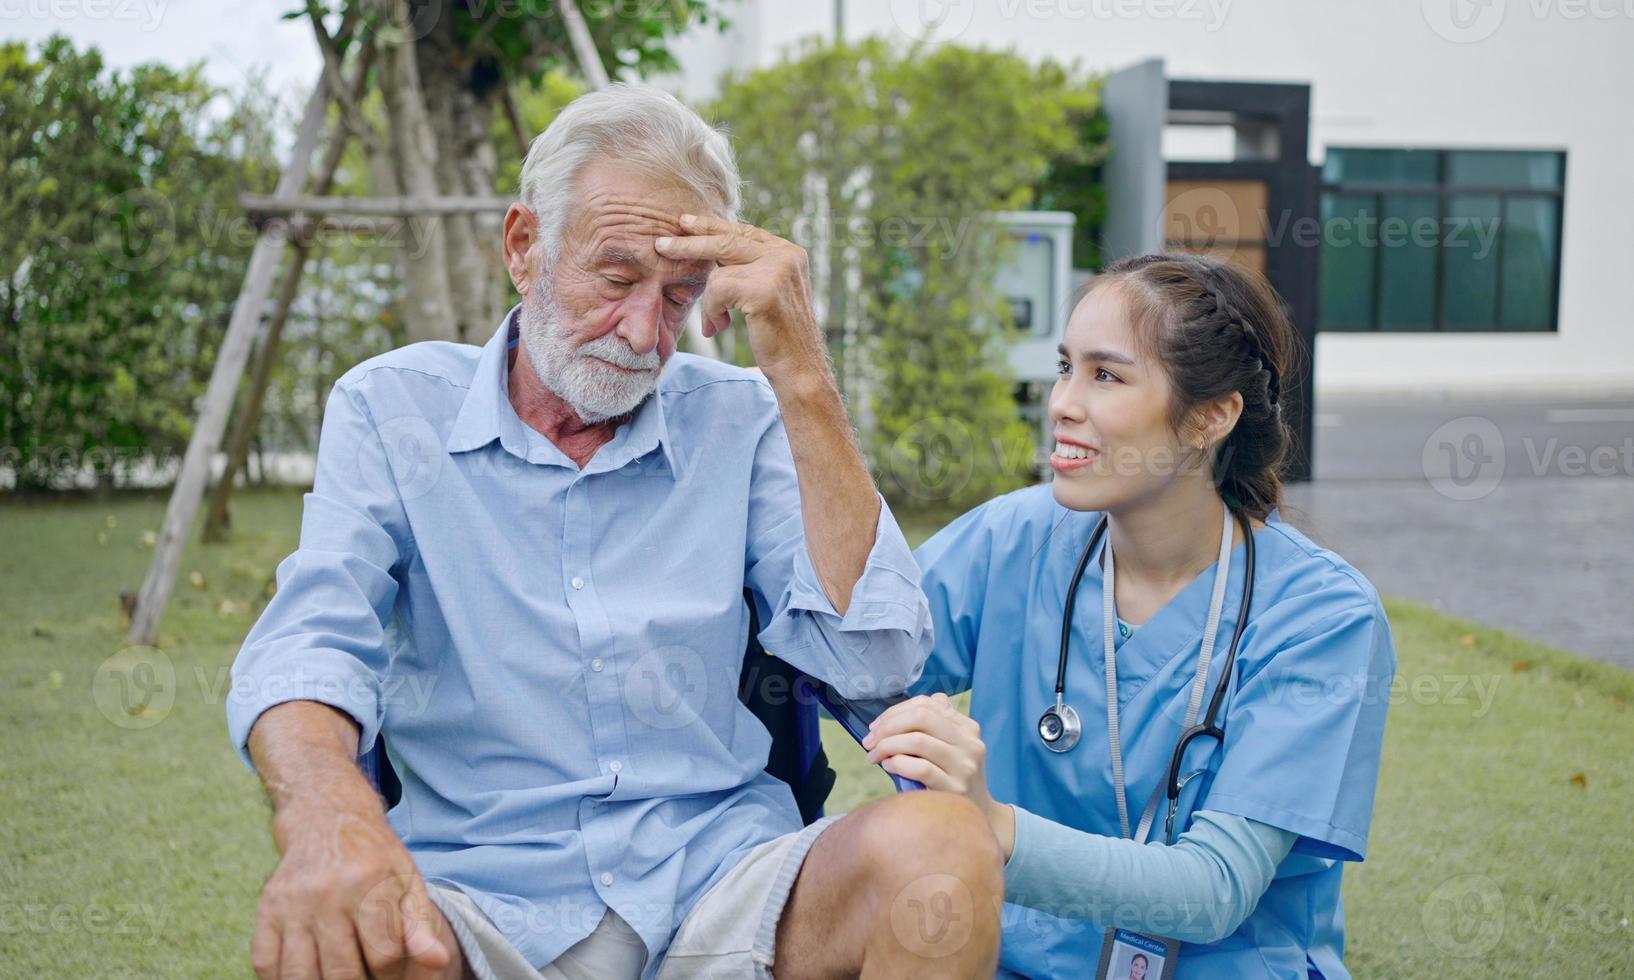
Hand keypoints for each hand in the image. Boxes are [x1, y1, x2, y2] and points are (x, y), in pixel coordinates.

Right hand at [252, 800, 455, 979]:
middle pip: (342, 973)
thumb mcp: (406, 880)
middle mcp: (327, 894)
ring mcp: (292, 903)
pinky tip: (306, 973)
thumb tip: (439, 961)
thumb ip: (421, 924)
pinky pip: (266, 964)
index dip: (392, 975)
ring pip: (300, 975)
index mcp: (369, 884)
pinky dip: (283, 979)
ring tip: (337, 976)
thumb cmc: (375, 857)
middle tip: (365, 978)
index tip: (391, 970)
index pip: (384, 956)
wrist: (326, 817)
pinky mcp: (266, 909)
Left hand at [653, 214, 826, 383]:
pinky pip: (718, 291)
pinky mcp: (764, 290)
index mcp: (790, 252)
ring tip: (714, 324)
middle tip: (661, 244)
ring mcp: (778, 270)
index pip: (744, 231)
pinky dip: (712, 312)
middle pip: (727, 240)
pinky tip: (721, 328)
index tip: (686, 223)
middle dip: (690, 243)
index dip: (712, 226)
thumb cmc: (780, 337)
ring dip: (709, 302)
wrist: (800, 368)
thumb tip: (712, 248)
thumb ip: (750, 268)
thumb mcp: (769, 292)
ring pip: (718, 272)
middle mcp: (787, 255)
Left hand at [862, 694, 1015, 857]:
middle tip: (869, 742)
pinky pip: (920, 768)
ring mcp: (965, 766)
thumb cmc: (951, 779)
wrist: (978, 816)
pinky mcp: (956, 789)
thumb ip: (930, 728)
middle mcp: (970, 743)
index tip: (875, 727)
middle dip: (888, 726)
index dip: (895, 712)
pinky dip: (898, 763)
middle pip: (921, 717)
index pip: (927, 704)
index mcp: (967, 727)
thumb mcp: (948, 749)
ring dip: (887, 745)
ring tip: (874, 756)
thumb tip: (894, 715)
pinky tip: (888, 766)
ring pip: (918, 740)